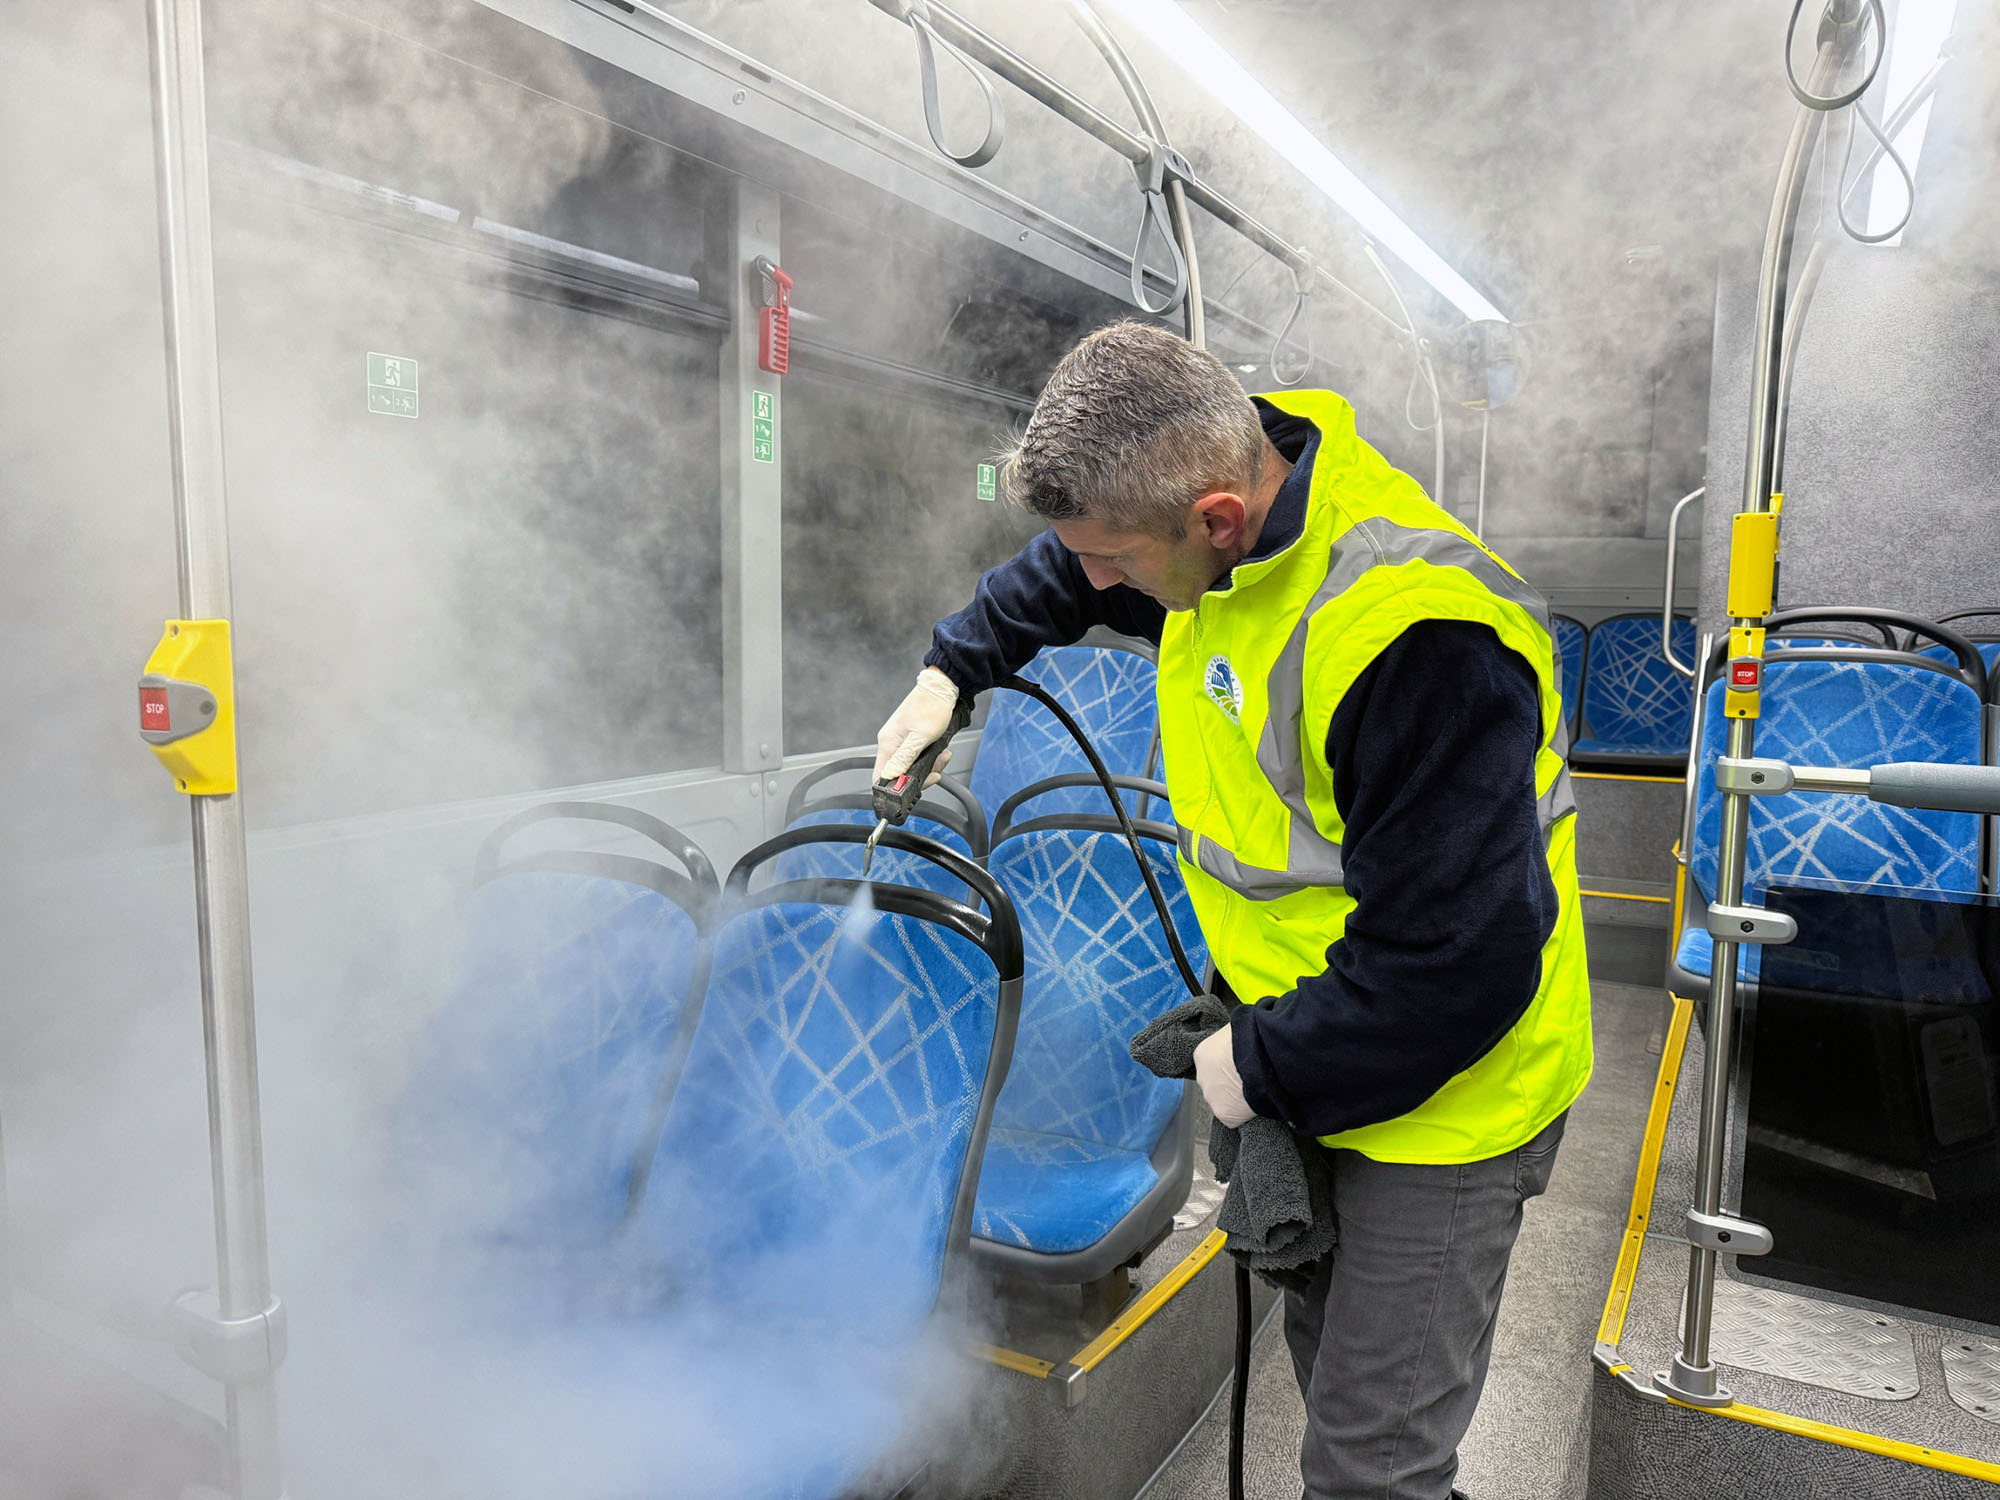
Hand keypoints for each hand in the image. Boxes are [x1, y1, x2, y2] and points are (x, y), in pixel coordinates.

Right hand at [874, 667, 961, 784]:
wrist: (942, 688)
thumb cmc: (932, 707)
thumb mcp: (921, 737)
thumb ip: (905, 758)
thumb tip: (890, 776)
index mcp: (888, 743)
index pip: (880, 776)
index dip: (894, 788)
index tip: (912, 788)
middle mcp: (891, 743)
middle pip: (898, 773)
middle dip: (920, 776)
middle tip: (936, 771)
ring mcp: (900, 741)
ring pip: (911, 767)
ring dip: (929, 766)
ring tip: (942, 756)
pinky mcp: (910, 739)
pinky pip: (918, 757)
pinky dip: (931, 758)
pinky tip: (941, 752)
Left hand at [1193, 1026, 1254, 1127]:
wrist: (1262, 1057)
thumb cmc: (1251, 1037)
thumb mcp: (1235, 1029)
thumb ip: (1230, 1039)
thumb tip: (1238, 1036)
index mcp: (1201, 1055)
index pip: (1211, 1064)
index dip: (1227, 1067)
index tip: (1239, 1066)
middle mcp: (1202, 1077)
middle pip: (1215, 1084)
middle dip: (1229, 1083)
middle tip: (1248, 1079)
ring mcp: (1212, 1097)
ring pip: (1223, 1101)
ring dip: (1235, 1098)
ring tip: (1254, 1090)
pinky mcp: (1225, 1115)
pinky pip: (1234, 1118)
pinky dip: (1243, 1114)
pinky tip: (1255, 1103)